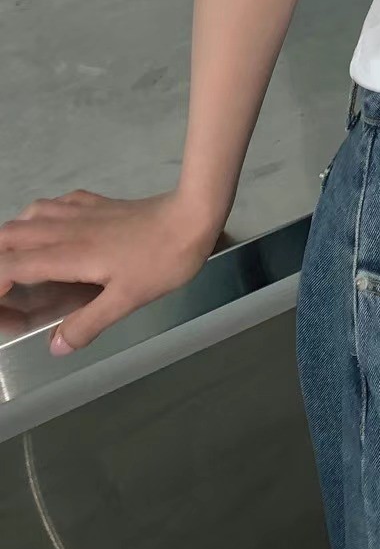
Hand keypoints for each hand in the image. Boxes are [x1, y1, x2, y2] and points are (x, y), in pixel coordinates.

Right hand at [0, 189, 220, 355]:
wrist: (192, 217)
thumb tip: (57, 346)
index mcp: (69, 254)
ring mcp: (83, 211)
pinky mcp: (100, 202)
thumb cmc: (161, 260)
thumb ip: (89, 323)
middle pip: (11, 234)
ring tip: (19, 257)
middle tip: (5, 283)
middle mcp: (67, 229)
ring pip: (31, 214)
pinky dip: (42, 215)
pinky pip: (58, 202)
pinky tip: (53, 227)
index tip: (0, 302)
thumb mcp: (127, 301)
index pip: (13, 265)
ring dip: (15, 234)